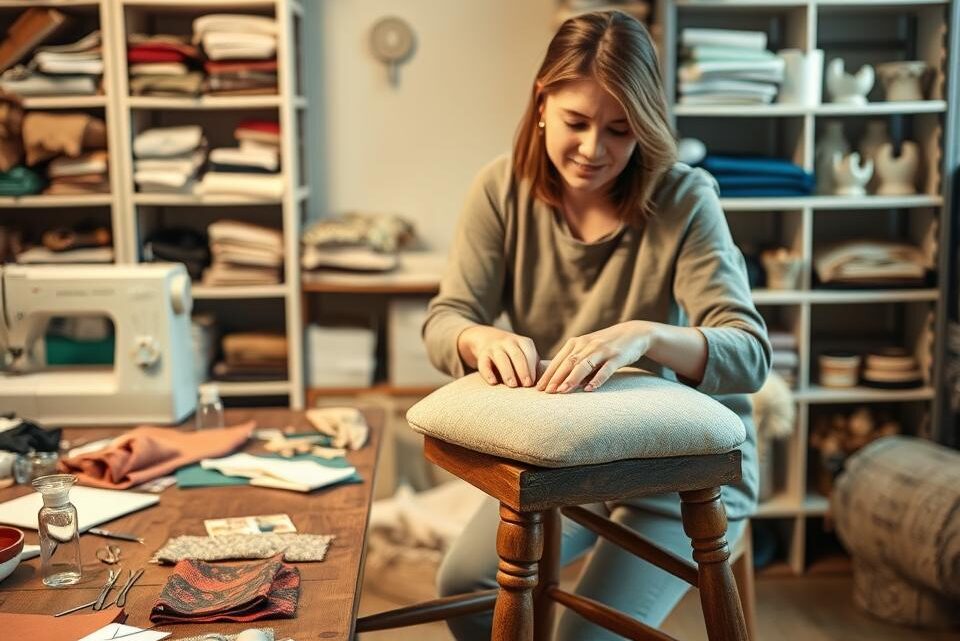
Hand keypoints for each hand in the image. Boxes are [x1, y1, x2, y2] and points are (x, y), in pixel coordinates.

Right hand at [458, 325, 539, 387]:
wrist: (488, 339)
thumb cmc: (514, 354)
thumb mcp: (525, 354)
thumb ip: (534, 366)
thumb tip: (544, 383)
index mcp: (523, 342)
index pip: (529, 353)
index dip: (531, 368)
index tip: (533, 382)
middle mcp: (509, 342)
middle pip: (516, 356)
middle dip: (522, 370)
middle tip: (526, 385)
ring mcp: (494, 347)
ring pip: (501, 359)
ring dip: (507, 372)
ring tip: (512, 385)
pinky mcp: (482, 355)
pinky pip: (484, 364)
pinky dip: (488, 373)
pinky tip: (493, 383)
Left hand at [537, 321, 655, 392]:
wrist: (634, 333)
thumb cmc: (606, 345)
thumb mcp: (587, 350)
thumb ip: (575, 363)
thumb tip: (561, 383)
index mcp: (577, 343)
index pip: (559, 360)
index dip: (548, 374)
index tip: (539, 388)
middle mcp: (587, 345)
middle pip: (568, 363)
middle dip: (556, 378)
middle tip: (546, 392)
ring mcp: (603, 350)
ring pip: (584, 365)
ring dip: (572, 378)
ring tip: (562, 391)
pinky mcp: (617, 356)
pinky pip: (606, 369)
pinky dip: (597, 379)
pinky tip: (589, 389)